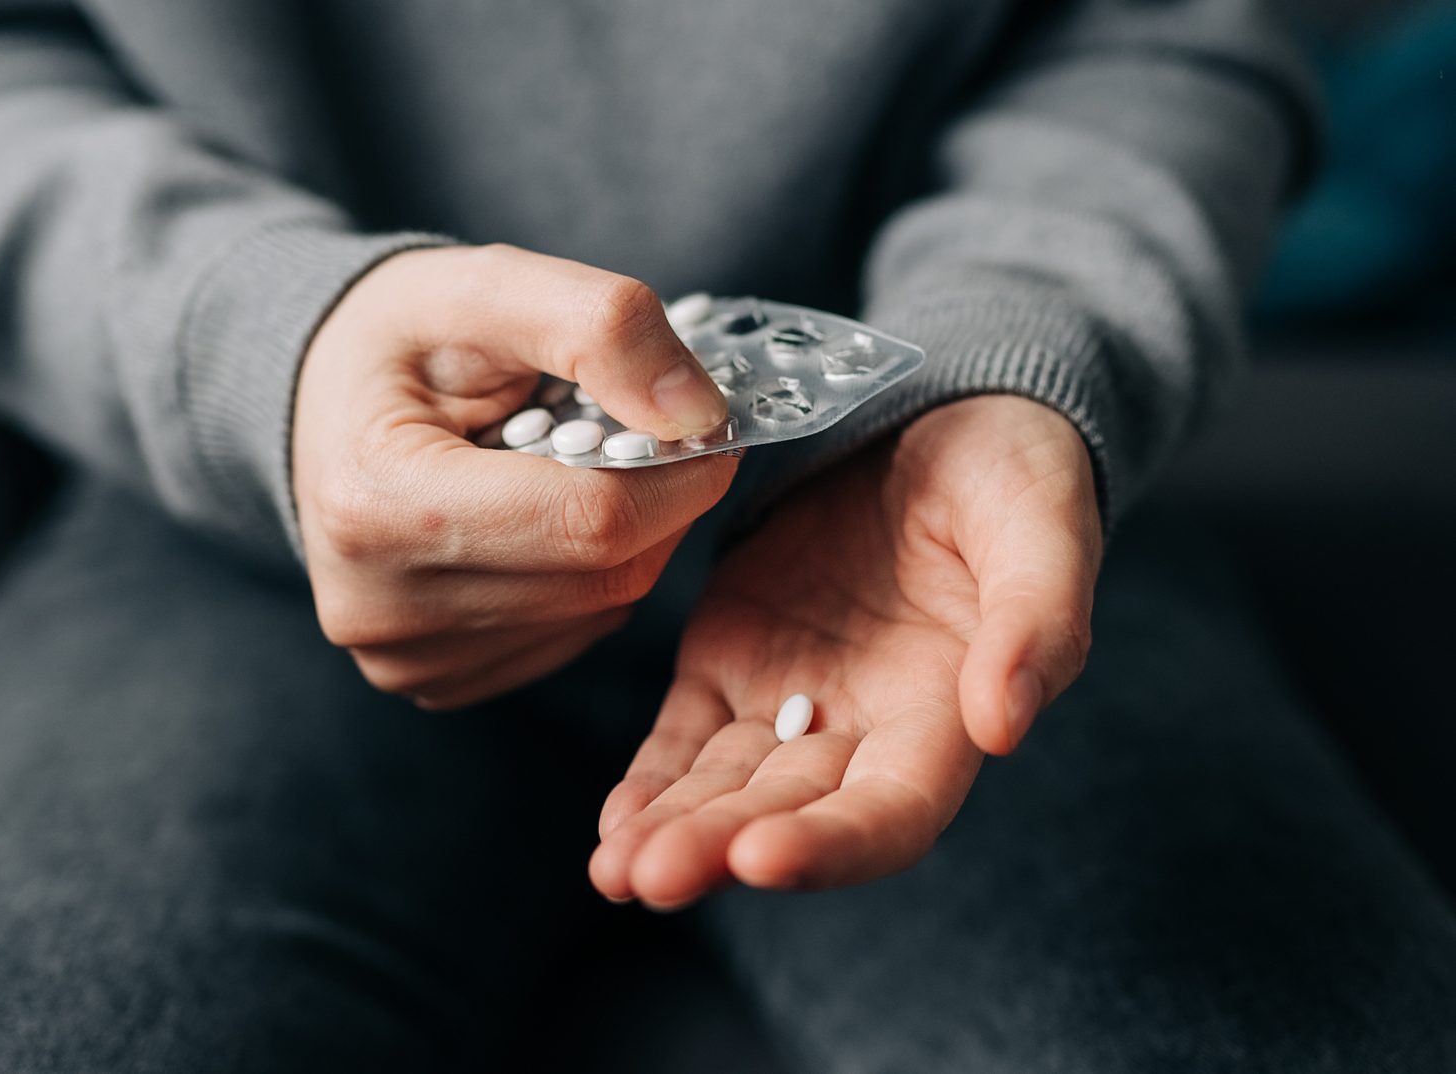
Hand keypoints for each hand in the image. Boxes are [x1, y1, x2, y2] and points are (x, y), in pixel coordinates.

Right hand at [292, 243, 736, 707]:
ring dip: (625, 539)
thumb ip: (600, 326)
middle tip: (644, 433)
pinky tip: (542, 520)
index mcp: (378, 504)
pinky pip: (569, 636)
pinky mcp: (434, 680)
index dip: (679, 472)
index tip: (704, 422)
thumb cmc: (400, 338)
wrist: (319, 400)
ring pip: (599, 612)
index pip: (591, 521)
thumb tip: (699, 415)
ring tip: (571, 467)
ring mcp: (406, 658)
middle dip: (657, 502)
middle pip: (604, 577)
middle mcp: (382, 606)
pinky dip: (586, 576)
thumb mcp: (488, 285)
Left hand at [589, 395, 1101, 907]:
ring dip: (673, 831)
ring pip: (726, 784)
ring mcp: (789, 698)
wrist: (936, 413)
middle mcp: (862, 728)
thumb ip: (1036, 624)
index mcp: (944, 716)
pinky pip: (684, 732)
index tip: (762, 857)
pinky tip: (615, 822)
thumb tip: (1000, 728)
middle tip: (652, 875)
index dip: (833, 843)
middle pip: (790, 812)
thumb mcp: (1042, 529)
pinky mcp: (729, 658)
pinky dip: (651, 779)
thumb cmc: (1009, 473)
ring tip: (614, 872)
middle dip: (721, 848)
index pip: (891, 811)